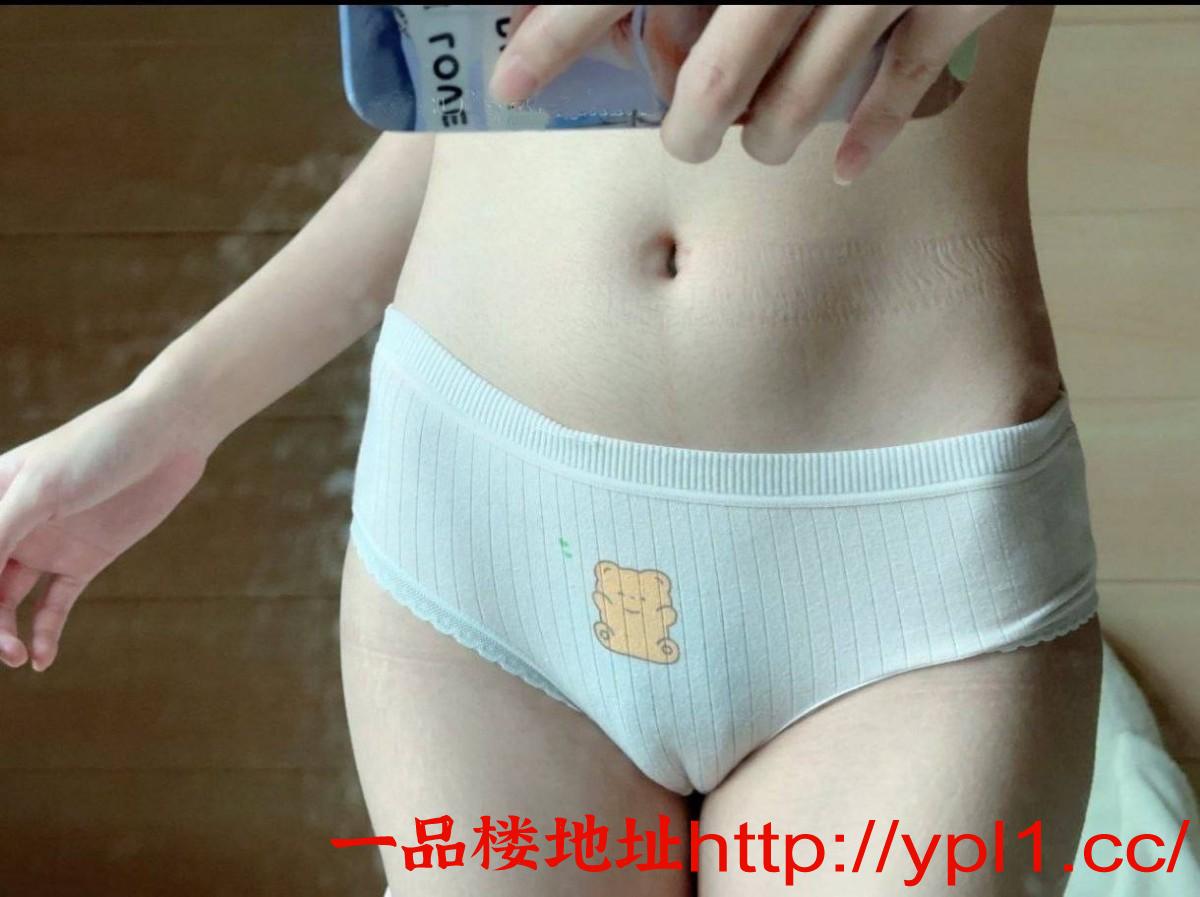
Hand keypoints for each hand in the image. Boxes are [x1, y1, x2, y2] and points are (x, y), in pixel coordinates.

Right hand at [0, 386, 208, 671]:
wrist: (167, 437)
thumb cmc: (100, 447)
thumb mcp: (44, 487)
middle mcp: (12, 523)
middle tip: (2, 651)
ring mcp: (48, 542)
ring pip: (9, 599)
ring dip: (7, 632)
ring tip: (17, 657)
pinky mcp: (85, 558)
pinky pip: (55, 603)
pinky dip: (46, 631)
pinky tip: (42, 658)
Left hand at [490, 5, 999, 179]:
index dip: (558, 34)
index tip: (510, 82)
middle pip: (719, 76)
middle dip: (691, 128)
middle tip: (687, 140)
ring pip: (803, 98)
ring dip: (769, 141)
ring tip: (760, 147)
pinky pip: (904, 85)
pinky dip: (870, 135)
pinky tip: (842, 164)